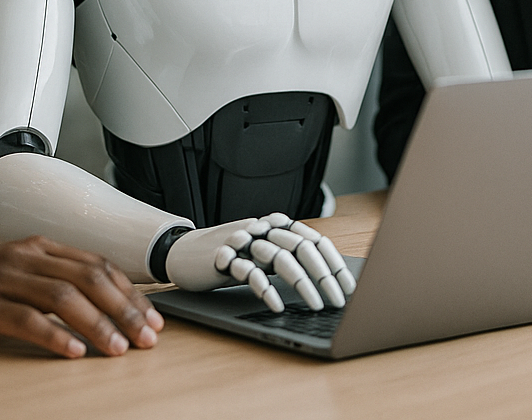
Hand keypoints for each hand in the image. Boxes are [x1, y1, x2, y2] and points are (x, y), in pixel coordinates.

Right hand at [0, 235, 163, 356]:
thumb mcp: (16, 269)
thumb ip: (53, 279)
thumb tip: (102, 301)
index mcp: (39, 248)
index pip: (98, 265)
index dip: (130, 292)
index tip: (151, 318)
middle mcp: (26, 259)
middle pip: (89, 278)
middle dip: (124, 309)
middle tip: (146, 337)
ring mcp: (4, 280)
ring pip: (64, 297)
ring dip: (97, 324)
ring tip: (117, 348)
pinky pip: (25, 319)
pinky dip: (54, 335)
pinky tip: (72, 351)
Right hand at [166, 213, 354, 311]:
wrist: (183, 253)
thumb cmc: (231, 257)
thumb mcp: (263, 254)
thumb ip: (289, 258)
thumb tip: (328, 281)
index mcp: (277, 225)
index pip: (315, 240)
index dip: (334, 264)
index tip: (348, 288)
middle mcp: (263, 228)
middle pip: (302, 247)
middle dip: (324, 277)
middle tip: (337, 302)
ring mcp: (243, 241)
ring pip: (280, 258)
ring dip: (302, 284)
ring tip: (316, 306)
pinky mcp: (223, 258)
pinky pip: (249, 272)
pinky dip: (266, 290)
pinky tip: (277, 305)